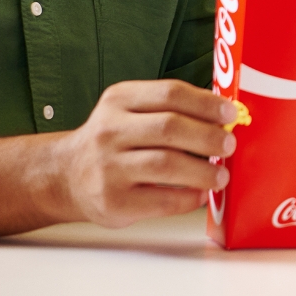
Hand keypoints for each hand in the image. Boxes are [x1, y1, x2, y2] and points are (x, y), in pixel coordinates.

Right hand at [55, 79, 238, 227]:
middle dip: (208, 136)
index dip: (205, 102)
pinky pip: (160, 200)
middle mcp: (109, 131)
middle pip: (170, 127)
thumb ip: (169, 108)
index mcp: (119, 99)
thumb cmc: (113, 140)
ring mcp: (108, 167)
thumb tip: (221, 114)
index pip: (170, 93)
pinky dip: (187, 197)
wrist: (65, 175)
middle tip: (229, 143)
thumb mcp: (129, 110)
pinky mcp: (112, 202)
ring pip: (166, 164)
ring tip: (221, 174)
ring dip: (202, 170)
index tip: (230, 112)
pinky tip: (200, 193)